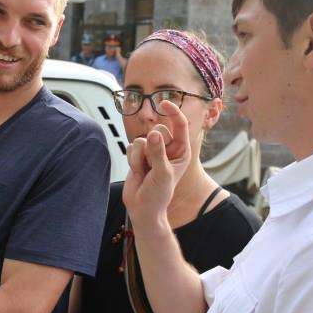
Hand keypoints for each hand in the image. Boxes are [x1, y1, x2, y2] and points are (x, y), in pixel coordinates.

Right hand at [122, 103, 190, 227]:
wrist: (142, 209)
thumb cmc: (159, 195)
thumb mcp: (163, 173)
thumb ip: (158, 153)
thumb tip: (153, 134)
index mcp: (181, 151)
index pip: (180, 126)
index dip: (173, 113)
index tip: (164, 104)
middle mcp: (167, 149)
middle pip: (158, 131)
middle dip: (152, 146)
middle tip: (152, 163)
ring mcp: (151, 152)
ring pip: (142, 139)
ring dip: (140, 156)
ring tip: (144, 171)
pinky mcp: (137, 155)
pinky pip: (131, 146)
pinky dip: (132, 159)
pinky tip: (137, 171)